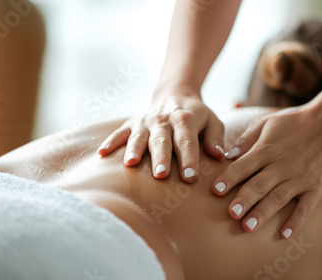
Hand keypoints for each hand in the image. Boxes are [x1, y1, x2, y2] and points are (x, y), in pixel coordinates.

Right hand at [98, 88, 224, 181]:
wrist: (176, 94)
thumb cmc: (198, 116)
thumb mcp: (213, 121)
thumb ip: (216, 138)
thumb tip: (219, 155)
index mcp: (185, 119)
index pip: (187, 141)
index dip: (189, 159)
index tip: (191, 177)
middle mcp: (163, 120)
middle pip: (162, 140)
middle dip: (161, 157)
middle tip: (161, 175)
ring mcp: (145, 121)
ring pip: (139, 136)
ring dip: (135, 149)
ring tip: (131, 164)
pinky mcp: (132, 123)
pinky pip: (119, 132)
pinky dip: (110, 142)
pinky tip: (101, 154)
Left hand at [212, 105, 321, 237]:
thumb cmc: (294, 123)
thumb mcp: (267, 123)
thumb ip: (247, 139)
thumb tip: (227, 155)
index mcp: (267, 149)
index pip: (244, 166)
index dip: (229, 178)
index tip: (216, 190)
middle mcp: (282, 166)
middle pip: (260, 184)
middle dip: (245, 199)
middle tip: (231, 213)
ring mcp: (300, 178)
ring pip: (279, 198)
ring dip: (263, 213)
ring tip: (248, 227)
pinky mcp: (316, 188)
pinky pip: (306, 207)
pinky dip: (296, 221)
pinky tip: (285, 234)